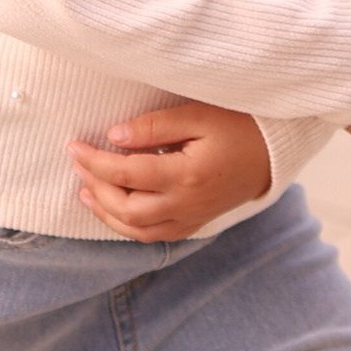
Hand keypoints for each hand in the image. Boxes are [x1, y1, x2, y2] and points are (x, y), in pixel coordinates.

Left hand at [70, 100, 271, 241]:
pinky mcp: (195, 223)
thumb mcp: (198, 114)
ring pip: (137, 230)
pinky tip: (114, 208)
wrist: (276, 152)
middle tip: (78, 163)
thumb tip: (114, 136)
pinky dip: (128, 226)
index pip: (126, 173)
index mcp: (186, 175)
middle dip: (95, 186)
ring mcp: (191, 218)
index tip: (74, 145)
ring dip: (106, 212)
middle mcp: (186, 204)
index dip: (94, 161)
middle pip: (126, 208)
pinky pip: (154, 235)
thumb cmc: (239, 126)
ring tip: (85, 190)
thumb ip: (154, 126)